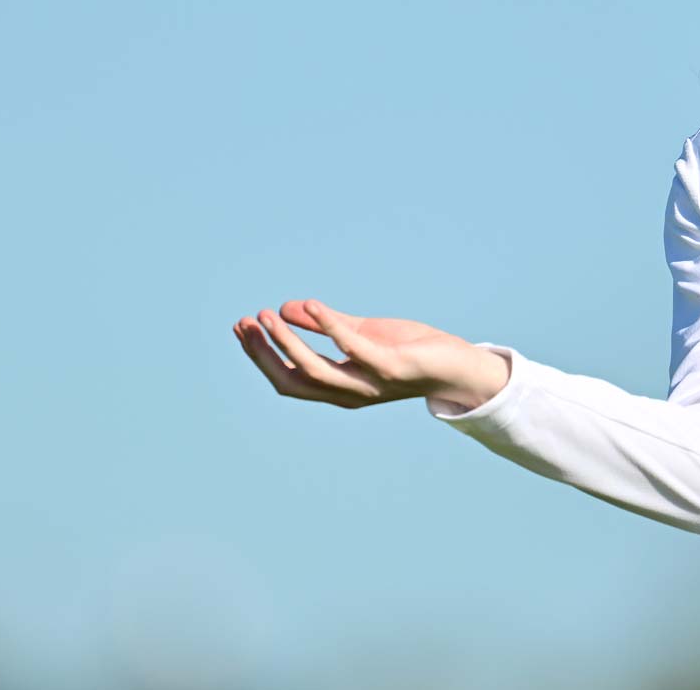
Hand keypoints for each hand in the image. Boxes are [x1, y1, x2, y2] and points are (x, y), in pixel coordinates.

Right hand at [233, 299, 501, 408]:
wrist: (458, 366)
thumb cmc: (410, 350)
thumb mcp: (361, 334)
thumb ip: (327, 324)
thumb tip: (287, 308)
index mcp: (338, 387)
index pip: (287, 377)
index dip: (261, 356)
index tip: (241, 327)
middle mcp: (348, 393)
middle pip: (292, 379)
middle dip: (264, 353)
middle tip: (246, 321)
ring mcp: (369, 384)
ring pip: (315, 370)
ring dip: (288, 342)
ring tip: (268, 315)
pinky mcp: (391, 368)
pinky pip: (354, 348)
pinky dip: (330, 327)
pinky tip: (312, 305)